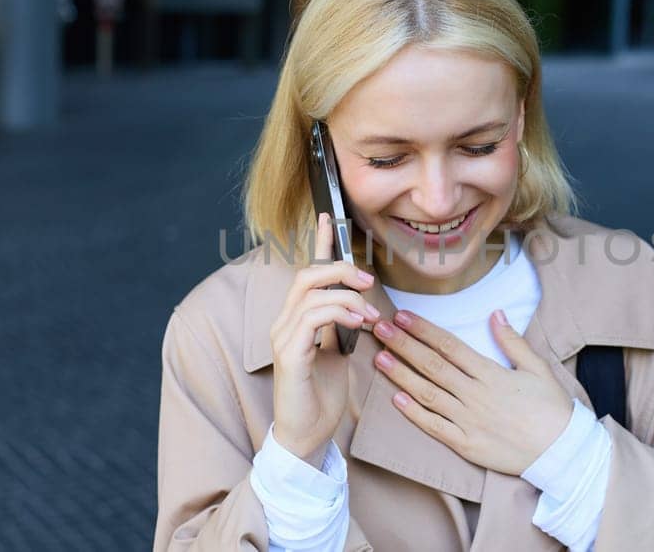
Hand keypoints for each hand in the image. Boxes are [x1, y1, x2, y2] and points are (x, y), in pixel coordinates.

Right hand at [267, 212, 382, 464]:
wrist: (307, 436)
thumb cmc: (321, 397)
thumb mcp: (339, 352)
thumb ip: (343, 326)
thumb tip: (360, 304)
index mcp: (297, 319)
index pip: (307, 273)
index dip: (318, 244)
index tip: (329, 217)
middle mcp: (284, 323)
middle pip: (307, 276)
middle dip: (340, 269)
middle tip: (369, 282)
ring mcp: (283, 338)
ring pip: (310, 293)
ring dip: (346, 296)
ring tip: (370, 314)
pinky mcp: (289, 356)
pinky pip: (311, 320)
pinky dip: (338, 314)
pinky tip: (359, 324)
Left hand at [372, 309, 573, 474]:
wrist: (562, 452)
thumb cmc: (552, 408)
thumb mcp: (538, 368)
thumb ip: (513, 341)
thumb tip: (495, 314)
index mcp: (492, 374)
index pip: (450, 346)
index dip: (424, 330)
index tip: (403, 317)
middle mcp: (476, 395)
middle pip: (432, 365)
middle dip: (403, 345)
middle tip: (380, 328)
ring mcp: (469, 421)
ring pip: (428, 394)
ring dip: (401, 375)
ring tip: (380, 357)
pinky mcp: (466, 445)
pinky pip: (435, 427)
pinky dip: (414, 414)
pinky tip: (395, 400)